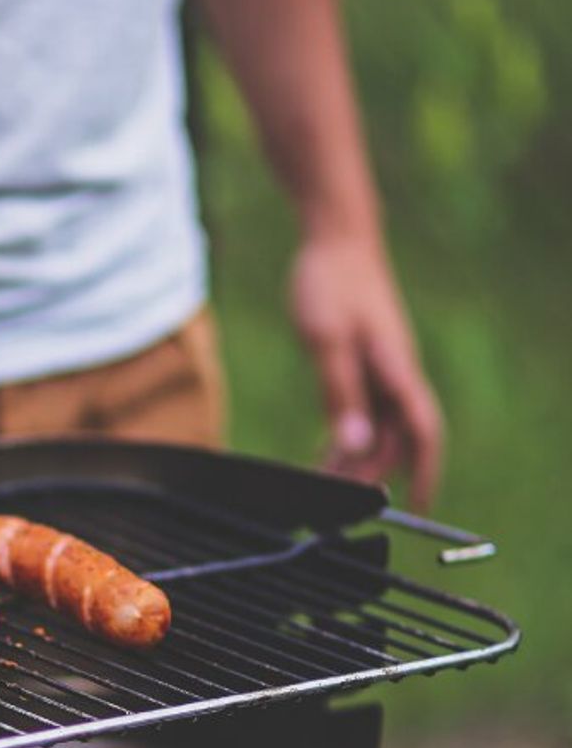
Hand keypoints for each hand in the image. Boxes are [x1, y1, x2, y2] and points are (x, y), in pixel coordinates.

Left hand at [289, 233, 443, 510]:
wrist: (335, 240)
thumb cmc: (330, 283)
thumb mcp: (326, 341)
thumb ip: (340, 393)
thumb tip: (355, 444)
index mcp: (396, 370)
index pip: (423, 433)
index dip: (423, 473)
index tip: (415, 507)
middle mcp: (397, 374)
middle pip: (396, 440)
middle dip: (372, 475)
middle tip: (335, 503)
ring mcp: (383, 369)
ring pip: (379, 428)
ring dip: (356, 459)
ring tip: (323, 485)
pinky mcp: (366, 362)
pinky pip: (364, 411)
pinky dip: (348, 435)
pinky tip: (327, 452)